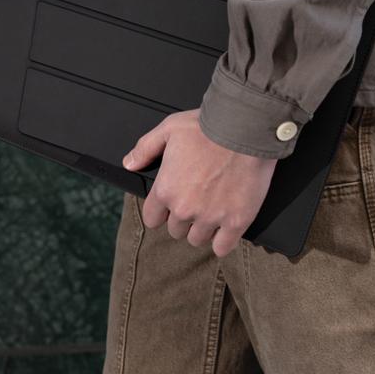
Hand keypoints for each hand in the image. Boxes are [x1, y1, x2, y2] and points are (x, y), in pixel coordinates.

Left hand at [121, 109, 277, 257]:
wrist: (245, 130)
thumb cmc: (207, 126)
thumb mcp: (169, 128)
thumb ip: (145, 148)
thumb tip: (130, 164)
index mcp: (166, 190)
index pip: (152, 219)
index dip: (161, 212)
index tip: (171, 204)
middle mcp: (184, 209)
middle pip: (176, 230)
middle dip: (184, 218)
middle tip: (197, 201)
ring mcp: (211, 217)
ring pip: (198, 239)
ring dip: (203, 229)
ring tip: (213, 212)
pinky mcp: (236, 222)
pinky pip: (223, 247)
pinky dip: (223, 241)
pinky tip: (226, 229)